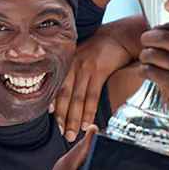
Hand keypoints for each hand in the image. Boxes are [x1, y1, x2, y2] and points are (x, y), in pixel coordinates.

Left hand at [50, 24, 132, 141]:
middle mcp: (73, 65)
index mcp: (66, 62)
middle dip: (62, 116)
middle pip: (64, 94)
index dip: (52, 102)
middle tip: (61, 133)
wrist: (118, 35)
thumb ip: (72, 70)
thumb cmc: (99, 48)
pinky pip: (93, 96)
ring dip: (75, 119)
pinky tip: (88, 123)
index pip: (56, 86)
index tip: (50, 116)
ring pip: (78, 98)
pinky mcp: (100, 71)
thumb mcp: (80, 54)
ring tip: (72, 134)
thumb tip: (65, 93)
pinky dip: (89, 111)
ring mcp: (86, 68)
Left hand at [138, 0, 168, 117]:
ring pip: (153, 55)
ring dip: (144, 56)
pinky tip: (148, 70)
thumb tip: (158, 21)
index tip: (168, 3)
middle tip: (145, 41)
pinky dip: (144, 69)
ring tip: (147, 58)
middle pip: (163, 37)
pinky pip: (150, 70)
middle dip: (147, 38)